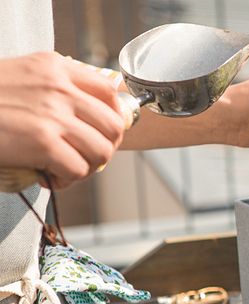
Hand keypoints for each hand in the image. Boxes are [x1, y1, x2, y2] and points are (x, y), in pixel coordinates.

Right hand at [0, 52, 124, 188]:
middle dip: (105, 147)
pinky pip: (79, 169)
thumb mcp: (23, 75)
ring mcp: (53, 115)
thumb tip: (90, 112)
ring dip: (88, 166)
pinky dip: (69, 180)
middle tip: (86, 156)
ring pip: (101, 150)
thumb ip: (56, 86)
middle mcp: (59, 88)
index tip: (101, 132)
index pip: (110, 93)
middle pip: (114, 125)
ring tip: (67, 168)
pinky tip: (52, 177)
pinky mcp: (43, 143)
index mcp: (56, 68)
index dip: (113, 118)